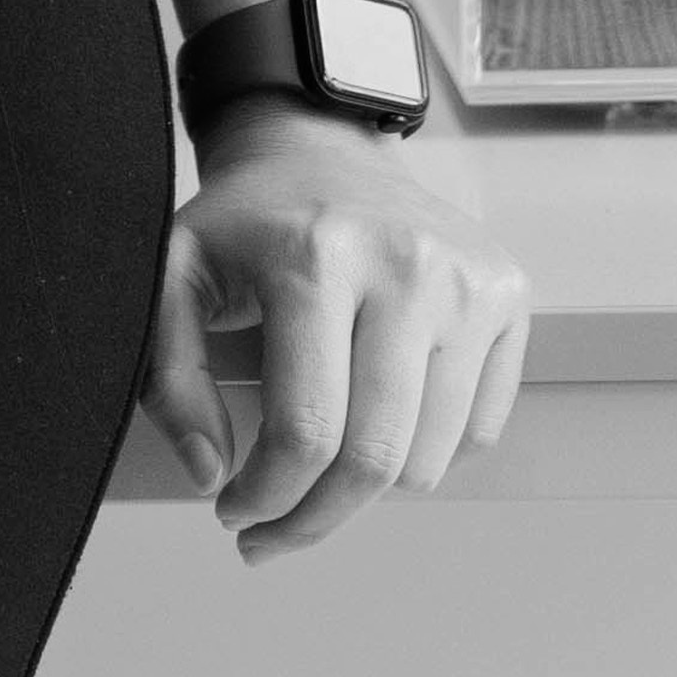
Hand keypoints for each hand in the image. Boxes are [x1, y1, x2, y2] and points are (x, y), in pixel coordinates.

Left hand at [141, 103, 527, 559]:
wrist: (320, 145)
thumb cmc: (248, 221)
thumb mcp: (176, 274)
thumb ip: (169, 376)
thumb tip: (210, 474)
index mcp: (316, 257)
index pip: (306, 431)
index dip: (266, 499)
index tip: (234, 514)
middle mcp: (407, 265)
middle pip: (374, 459)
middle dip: (314, 520)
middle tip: (273, 531)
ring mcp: (468, 280)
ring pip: (430, 461)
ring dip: (367, 492)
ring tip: (320, 467)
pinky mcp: (507, 293)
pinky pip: (477, 431)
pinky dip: (426, 454)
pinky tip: (376, 424)